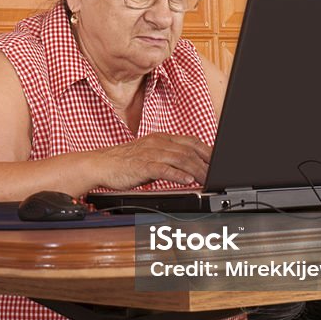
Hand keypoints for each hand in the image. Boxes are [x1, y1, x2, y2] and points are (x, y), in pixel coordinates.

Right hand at [94, 133, 211, 189]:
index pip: (191, 141)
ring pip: (180, 159)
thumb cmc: (125, 162)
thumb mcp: (150, 154)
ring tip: (206, 179)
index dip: (208, 151)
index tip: (219, 161)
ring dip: (196, 170)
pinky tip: (187, 180)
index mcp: (161, 138)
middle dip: (206, 163)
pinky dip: (177, 175)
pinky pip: (163, 169)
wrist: (101, 164)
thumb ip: (168, 158)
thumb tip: (189, 168)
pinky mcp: (142, 165)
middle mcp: (158, 143)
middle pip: (189, 151)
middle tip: (216, 174)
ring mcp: (150, 153)